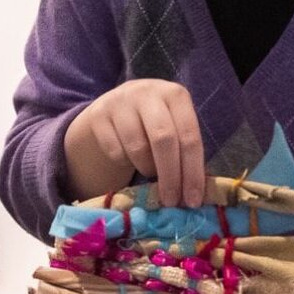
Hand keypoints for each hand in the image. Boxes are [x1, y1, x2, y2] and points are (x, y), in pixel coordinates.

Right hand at [64, 79, 206, 206]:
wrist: (115, 107)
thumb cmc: (153, 124)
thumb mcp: (174, 126)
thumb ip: (185, 151)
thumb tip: (195, 194)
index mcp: (176, 95)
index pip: (189, 135)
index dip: (193, 171)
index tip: (193, 201)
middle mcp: (148, 92)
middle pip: (163, 139)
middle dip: (170, 176)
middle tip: (171, 201)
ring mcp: (120, 101)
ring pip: (137, 147)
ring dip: (146, 168)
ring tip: (150, 171)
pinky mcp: (98, 115)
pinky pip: (114, 151)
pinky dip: (124, 162)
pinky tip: (128, 158)